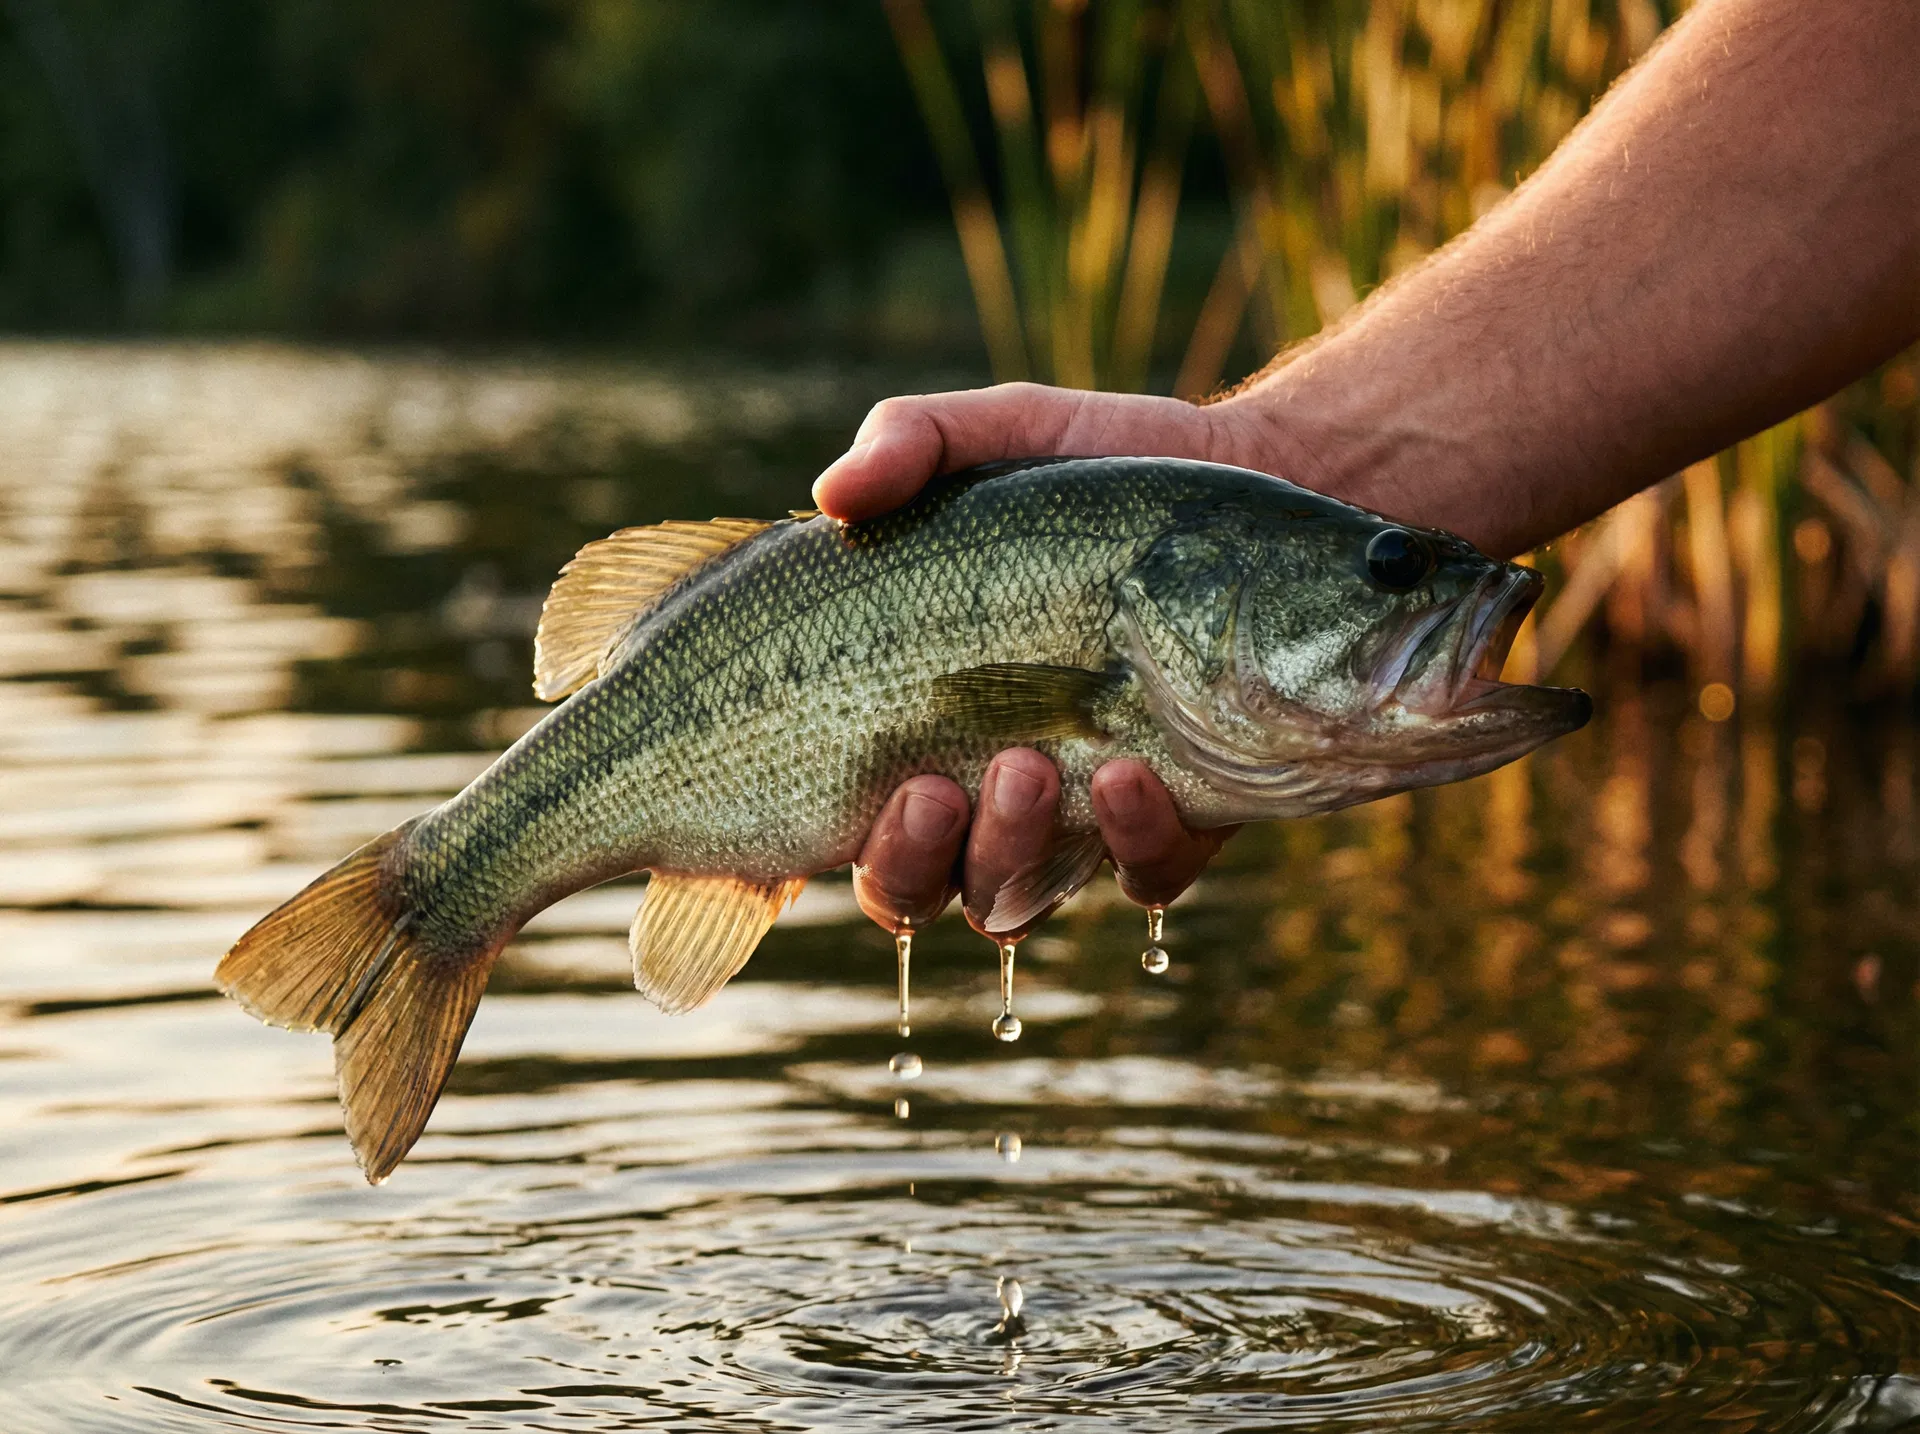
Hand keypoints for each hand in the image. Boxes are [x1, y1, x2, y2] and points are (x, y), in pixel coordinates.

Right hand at [826, 384, 1264, 935]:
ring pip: (1010, 899)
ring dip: (1005, 855)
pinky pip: (1142, 878)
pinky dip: (1128, 845)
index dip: (829, 837)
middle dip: (911, 858)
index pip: (840, 821)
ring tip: (1028, 768)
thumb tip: (830, 494)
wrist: (1259, 483)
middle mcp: (980, 788)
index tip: (852, 782)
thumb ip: (911, 443)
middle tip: (936, 787)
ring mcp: (1076, 814)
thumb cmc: (1105, 474)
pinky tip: (1128, 773)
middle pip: (911, 886)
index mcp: (914, 721)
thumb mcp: (1003, 434)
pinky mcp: (1175, 819)